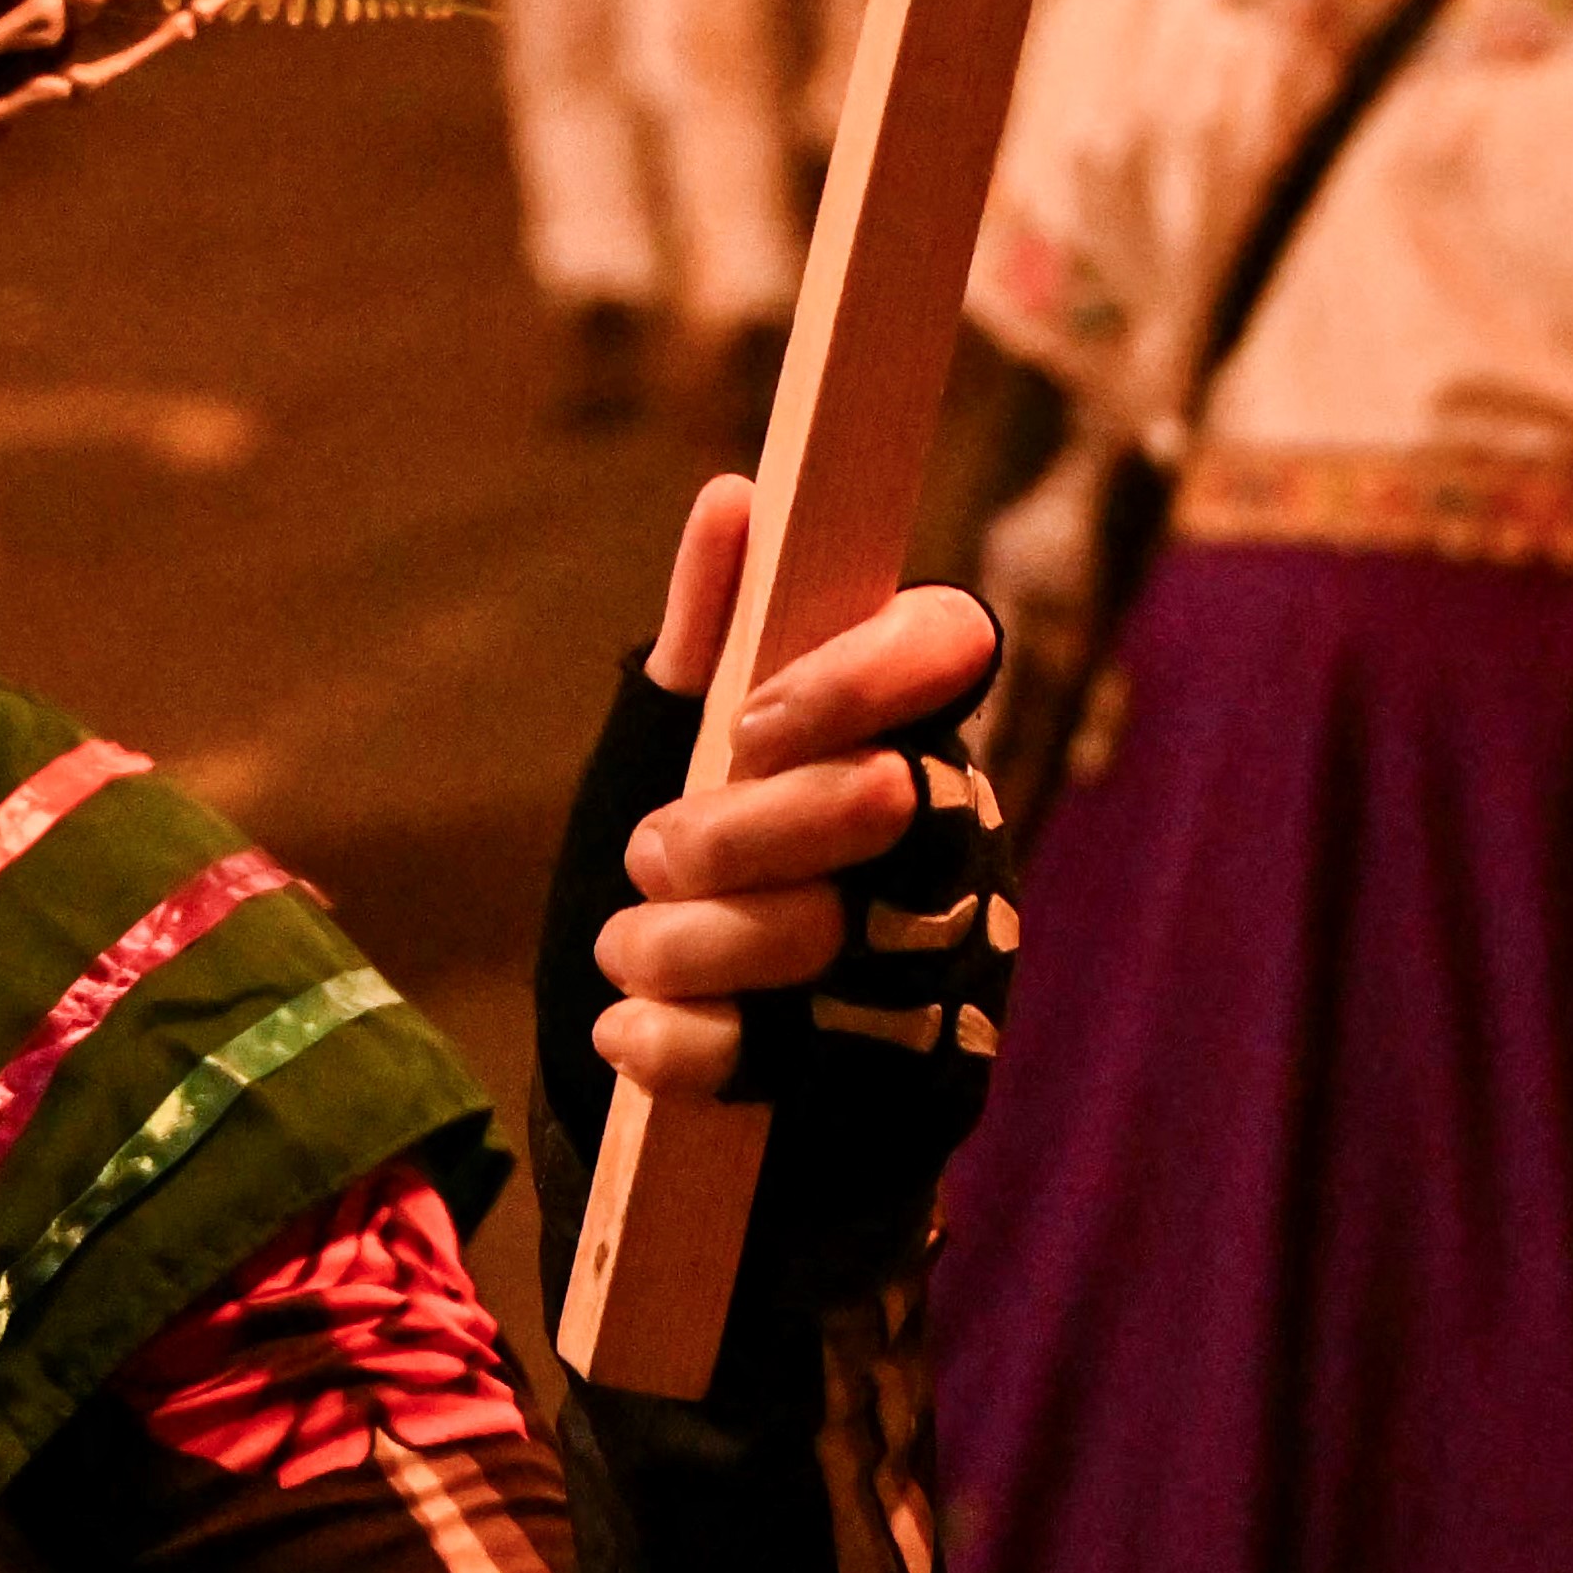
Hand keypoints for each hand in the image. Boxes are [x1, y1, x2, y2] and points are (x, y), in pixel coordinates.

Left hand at [591, 473, 1004, 1101]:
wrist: (647, 1047)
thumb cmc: (674, 867)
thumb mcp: (662, 746)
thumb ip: (703, 636)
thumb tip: (735, 497)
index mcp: (898, 721)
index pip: (948, 643)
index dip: (857, 676)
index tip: (747, 726)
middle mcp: (945, 829)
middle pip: (883, 800)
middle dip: (737, 834)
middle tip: (648, 856)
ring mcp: (940, 956)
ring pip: (833, 935)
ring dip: (693, 946)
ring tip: (625, 947)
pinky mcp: (912, 1074)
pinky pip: (802, 1056)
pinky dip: (690, 1046)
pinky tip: (632, 1031)